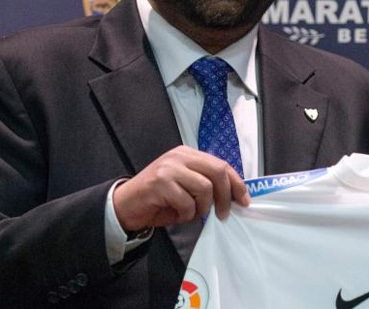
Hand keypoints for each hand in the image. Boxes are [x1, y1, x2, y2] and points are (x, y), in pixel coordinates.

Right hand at [112, 146, 250, 231]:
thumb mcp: (186, 187)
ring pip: (204, 188)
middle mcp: (179, 157)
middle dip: (225, 196)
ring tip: (191, 214)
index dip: (236, 183)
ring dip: (202, 208)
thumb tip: (233, 196)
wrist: (125, 206)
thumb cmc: (159, 199)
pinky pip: (186, 202)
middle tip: (223, 213)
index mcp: (188, 154)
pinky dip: (186, 214)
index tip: (243, 200)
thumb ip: (206, 185)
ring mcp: (169, 168)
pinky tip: (177, 215)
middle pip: (217, 172)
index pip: (221, 164)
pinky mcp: (160, 183)